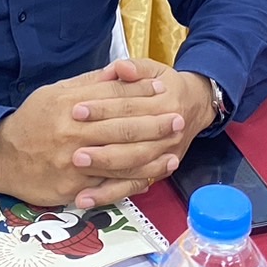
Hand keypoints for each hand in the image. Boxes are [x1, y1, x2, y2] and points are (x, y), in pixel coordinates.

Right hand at [0, 65, 184, 207]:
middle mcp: (74, 132)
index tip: (163, 88)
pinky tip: (151, 176)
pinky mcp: (73, 187)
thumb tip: (118, 70)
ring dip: (151, 153)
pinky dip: (133, 181)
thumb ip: (88, 83)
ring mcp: (74, 162)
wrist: (2, 157)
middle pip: (122, 127)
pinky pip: (109, 185)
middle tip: (178, 119)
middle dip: (154, 123)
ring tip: (174, 147)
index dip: (141, 91)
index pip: (113, 96)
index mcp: (70, 105)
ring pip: (120, 158)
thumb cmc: (32, 121)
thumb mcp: (55, 93)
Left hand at [66, 58, 215, 209]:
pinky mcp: (155, 173)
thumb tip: (120, 67)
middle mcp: (167, 133)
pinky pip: (130, 188)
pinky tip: (84, 198)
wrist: (194, 106)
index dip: (102, 108)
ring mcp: (163, 156)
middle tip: (73, 150)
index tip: (76, 109)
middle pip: (130, 141)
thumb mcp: (154, 69)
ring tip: (75, 175)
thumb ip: (135, 67)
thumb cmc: (166, 85)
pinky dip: (107, 195)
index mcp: (165, 103)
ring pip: (131, 168)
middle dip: (100, 146)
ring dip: (102, 174)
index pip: (128, 107)